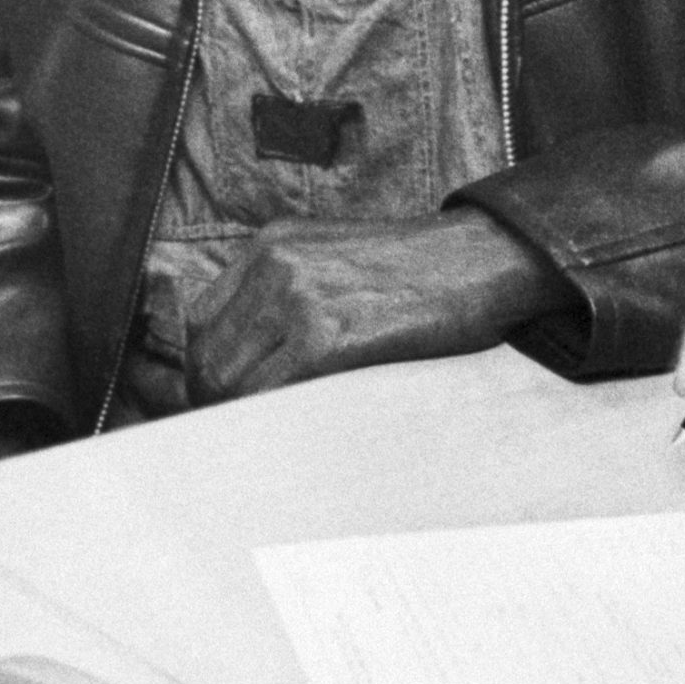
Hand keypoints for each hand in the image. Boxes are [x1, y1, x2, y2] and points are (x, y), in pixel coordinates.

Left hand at [185, 208, 569, 405]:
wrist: (483, 258)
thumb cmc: (422, 270)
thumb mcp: (338, 256)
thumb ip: (287, 290)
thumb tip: (249, 357)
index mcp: (274, 244)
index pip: (201, 320)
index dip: (207, 368)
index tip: (223, 400)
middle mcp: (277, 266)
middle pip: (207, 355)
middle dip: (216, 403)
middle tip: (241, 433)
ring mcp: (300, 300)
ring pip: (231, 382)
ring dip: (241, 419)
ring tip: (267, 439)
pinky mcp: (330, 337)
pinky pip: (271, 396)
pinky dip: (273, 421)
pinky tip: (296, 430)